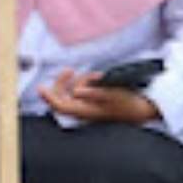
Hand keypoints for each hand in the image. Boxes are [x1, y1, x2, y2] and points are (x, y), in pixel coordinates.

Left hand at [38, 68, 159, 124]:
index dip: (49, 97)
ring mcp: (86, 107)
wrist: (141, 110)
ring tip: (99, 77)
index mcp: (85, 112)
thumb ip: (93, 92)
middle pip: (61, 97)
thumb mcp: (112, 94)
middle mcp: (82, 111)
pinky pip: (81, 90)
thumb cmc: (128, 102)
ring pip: (72, 91)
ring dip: (81, 80)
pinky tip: (99, 78)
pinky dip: (86, 82)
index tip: (40, 87)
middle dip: (63, 82)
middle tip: (70, 70)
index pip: (60, 106)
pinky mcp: (91, 103)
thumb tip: (76, 91)